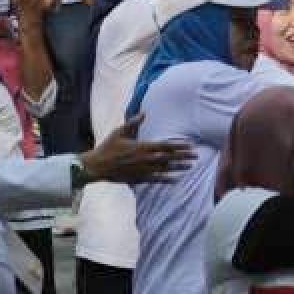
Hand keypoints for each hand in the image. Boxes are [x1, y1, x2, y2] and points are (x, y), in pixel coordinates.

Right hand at [79, 114, 195, 183]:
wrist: (97, 166)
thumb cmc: (107, 147)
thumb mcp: (119, 132)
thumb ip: (133, 122)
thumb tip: (144, 113)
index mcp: (142, 147)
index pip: (166, 146)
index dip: (179, 146)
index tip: (190, 145)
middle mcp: (145, 159)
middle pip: (169, 158)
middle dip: (183, 156)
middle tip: (196, 156)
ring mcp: (143, 170)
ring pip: (165, 169)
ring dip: (178, 167)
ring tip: (190, 166)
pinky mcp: (138, 179)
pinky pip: (155, 180)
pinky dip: (166, 179)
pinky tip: (176, 180)